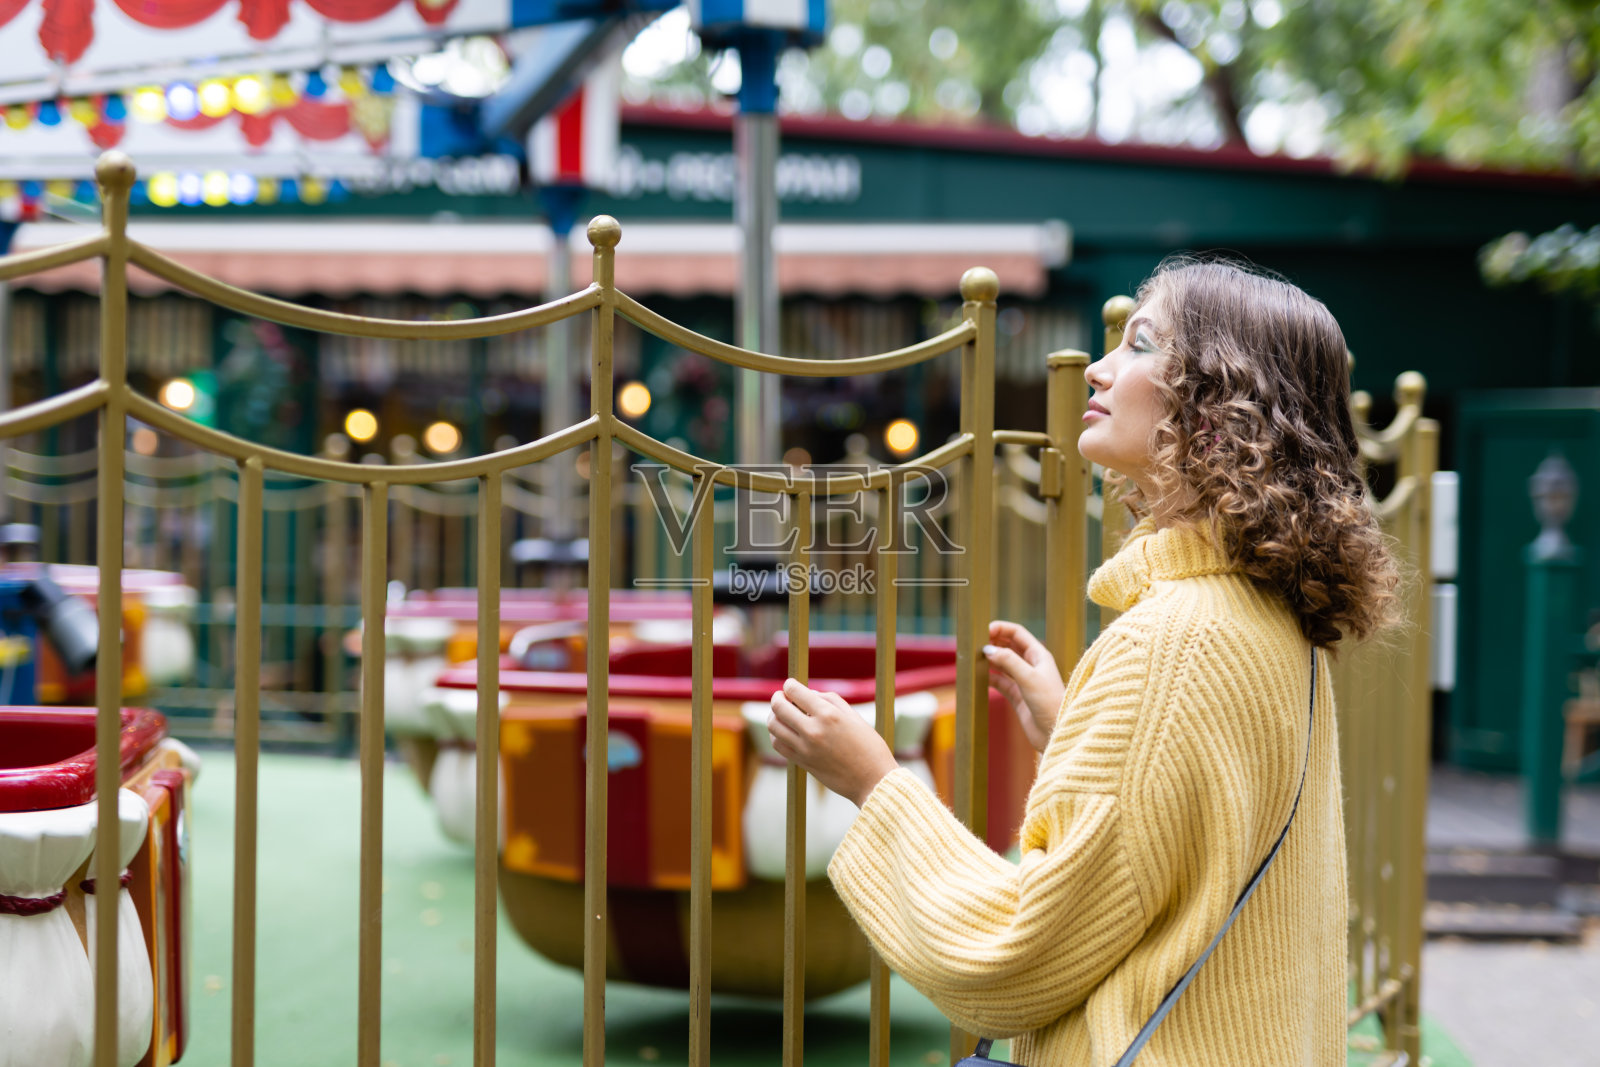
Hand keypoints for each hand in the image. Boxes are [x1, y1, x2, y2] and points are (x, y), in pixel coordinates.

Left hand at [768, 678, 900, 807]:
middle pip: (779, 707)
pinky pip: (778, 744)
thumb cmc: (869, 747)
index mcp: (829, 715)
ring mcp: (805, 748)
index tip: (790, 685)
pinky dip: (776, 734)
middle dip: (777, 698)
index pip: (795, 692)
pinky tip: (783, 731)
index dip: (789, 685)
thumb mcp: (854, 717)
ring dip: (773, 716)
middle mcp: (813, 730)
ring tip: (780, 713)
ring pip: (774, 726)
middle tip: (780, 696)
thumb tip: (809, 694)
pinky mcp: (802, 762)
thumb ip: (830, 700)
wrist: (873, 781)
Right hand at [983, 620, 1064, 751]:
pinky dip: (990, 677)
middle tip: (976, 644)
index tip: (984, 630)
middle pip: (1009, 646)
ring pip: (1003, 664)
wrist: (1055, 732)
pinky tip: (979, 675)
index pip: (1017, 633)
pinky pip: (1000, 682)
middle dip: (993, 642)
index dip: (1001, 629)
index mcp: (1039, 655)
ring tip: (974, 658)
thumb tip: (987, 649)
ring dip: (990, 660)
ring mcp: (1023, 681)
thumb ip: (1008, 661)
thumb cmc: (1050, 702)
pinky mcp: (1017, 696)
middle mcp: (1031, 665)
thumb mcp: (1029, 678)